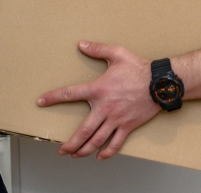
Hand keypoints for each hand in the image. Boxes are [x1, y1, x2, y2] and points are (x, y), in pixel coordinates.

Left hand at [37, 41, 160, 159]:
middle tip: (61, 150)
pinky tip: (100, 156)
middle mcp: (105, 107)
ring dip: (84, 150)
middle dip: (70, 143)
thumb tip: (81, 44)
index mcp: (99, 89)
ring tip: (75, 156)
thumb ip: (98, 49)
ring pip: (97, 140)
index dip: (53, 98)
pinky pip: (116, 143)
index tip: (41, 102)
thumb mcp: (117, 53)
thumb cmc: (139, 68)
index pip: (70, 94)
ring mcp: (116, 119)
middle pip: (83, 130)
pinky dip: (107, 152)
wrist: (160, 83)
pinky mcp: (128, 126)